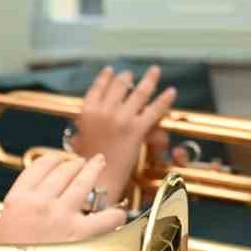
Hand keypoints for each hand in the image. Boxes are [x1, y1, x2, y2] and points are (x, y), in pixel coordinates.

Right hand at [0, 153, 126, 246]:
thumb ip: (12, 217)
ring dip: (93, 169)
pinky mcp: (80, 234)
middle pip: (62, 170)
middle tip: (81, 162)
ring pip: (84, 182)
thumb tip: (21, 212)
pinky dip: (114, 214)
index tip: (58, 160)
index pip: (38, 167)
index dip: (52, 160)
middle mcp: (39, 202)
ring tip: (98, 163)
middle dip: (74, 163)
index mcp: (17, 200)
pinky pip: (106, 217)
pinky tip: (117, 212)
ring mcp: (61, 216)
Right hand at [67, 66, 177, 200]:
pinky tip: (171, 91)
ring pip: (139, 93)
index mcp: (87, 112)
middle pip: (119, 86)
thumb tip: (81, 125)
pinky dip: (164, 99)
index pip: (98, 87)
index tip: (111, 70)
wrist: (97, 179)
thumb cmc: (86, 164)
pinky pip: (154, 110)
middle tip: (132, 74)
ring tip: (154, 71)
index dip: (106, 77)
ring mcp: (122, 118)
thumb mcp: (79, 140)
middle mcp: (103, 111)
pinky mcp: (137, 129)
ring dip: (149, 80)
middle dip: (127, 77)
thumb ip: (83, 128)